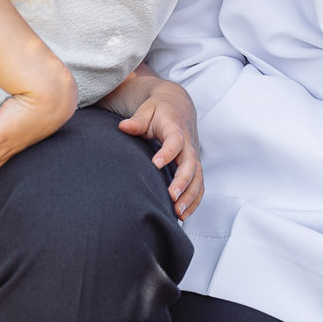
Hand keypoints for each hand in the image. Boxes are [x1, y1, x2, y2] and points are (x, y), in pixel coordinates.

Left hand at [117, 80, 203, 219]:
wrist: (178, 106)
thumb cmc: (158, 110)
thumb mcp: (146, 110)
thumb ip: (137, 121)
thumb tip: (124, 127)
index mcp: (175, 128)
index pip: (175, 141)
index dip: (167, 153)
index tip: (156, 165)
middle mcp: (188, 144)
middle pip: (191, 164)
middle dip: (183, 181)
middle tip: (172, 197)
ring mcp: (193, 155)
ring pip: (198, 177)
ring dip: (190, 196)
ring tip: (179, 213)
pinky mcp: (194, 165)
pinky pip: (199, 184)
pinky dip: (194, 200)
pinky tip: (183, 215)